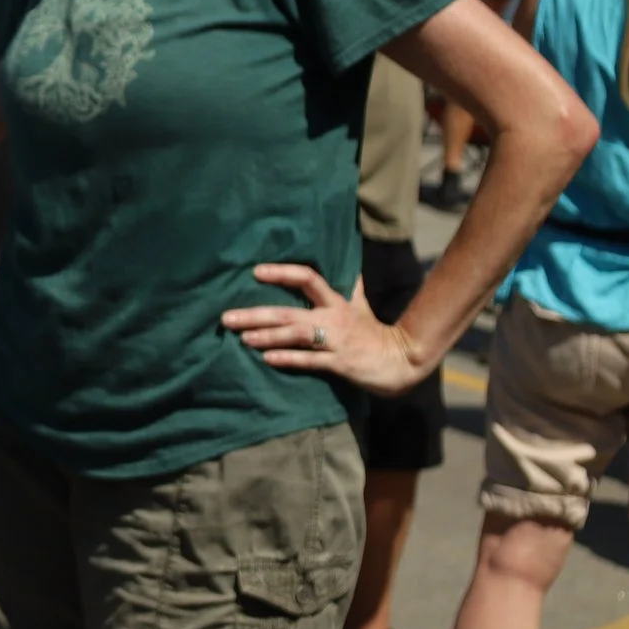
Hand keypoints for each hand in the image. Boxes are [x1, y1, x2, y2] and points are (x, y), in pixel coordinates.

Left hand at [221, 263, 425, 395]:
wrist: (401, 361)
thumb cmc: (374, 332)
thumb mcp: (361, 305)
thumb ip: (349, 285)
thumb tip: (347, 264)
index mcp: (336, 302)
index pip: (307, 278)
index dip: (282, 273)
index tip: (255, 271)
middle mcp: (333, 319)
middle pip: (289, 312)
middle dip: (256, 314)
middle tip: (226, 318)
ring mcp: (336, 341)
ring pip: (296, 336)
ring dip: (268, 336)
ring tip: (242, 337)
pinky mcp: (340, 364)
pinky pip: (310, 361)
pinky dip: (289, 359)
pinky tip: (267, 359)